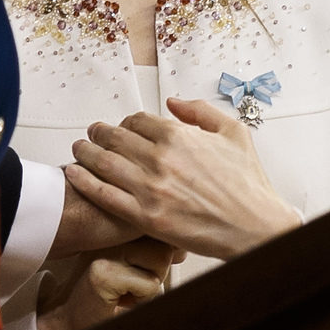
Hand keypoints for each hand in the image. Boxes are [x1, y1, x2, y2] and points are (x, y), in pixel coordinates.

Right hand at [36, 237, 177, 329]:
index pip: (156, 224)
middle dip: (157, 268)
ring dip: (150, 282)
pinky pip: (148, 284)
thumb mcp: (131, 263)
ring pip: (160, 259)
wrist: (71, 318)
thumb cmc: (104, 292)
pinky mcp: (104, 272)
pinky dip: (141, 299)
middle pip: (163, 241)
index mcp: (115, 221)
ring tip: (126, 288)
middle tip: (131, 281)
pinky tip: (118, 300)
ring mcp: (105, 248)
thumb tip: (181, 247)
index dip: (164, 245)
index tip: (147, 264)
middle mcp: (109, 229)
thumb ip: (152, 249)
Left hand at [65, 96, 299, 260]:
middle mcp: (160, 159)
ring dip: (85, 152)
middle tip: (92, 134)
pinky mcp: (146, 218)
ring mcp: (151, 189)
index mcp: (179, 136)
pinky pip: (104, 196)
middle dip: (99, 133)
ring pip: (103, 163)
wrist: (256, 227)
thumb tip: (173, 102)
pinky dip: (84, 182)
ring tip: (78, 149)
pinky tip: (73, 174)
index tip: (122, 126)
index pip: (136, 120)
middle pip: (114, 137)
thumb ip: (201, 110)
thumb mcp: (233, 132)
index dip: (125, 121)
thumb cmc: (248, 183)